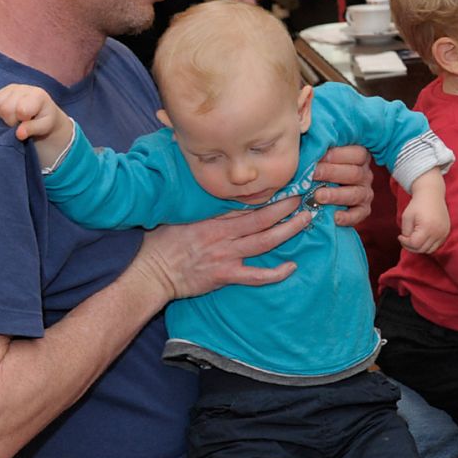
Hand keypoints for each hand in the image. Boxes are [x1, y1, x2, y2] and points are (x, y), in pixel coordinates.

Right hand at [0, 84, 68, 143]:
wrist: (41, 112)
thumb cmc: (44, 120)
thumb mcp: (44, 127)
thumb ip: (32, 129)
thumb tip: (19, 134)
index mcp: (38, 95)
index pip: (21, 110)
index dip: (21, 121)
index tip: (28, 122)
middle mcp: (24, 88)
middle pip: (6, 108)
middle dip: (11, 121)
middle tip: (20, 122)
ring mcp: (11, 88)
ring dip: (2, 116)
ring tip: (14, 118)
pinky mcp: (1, 91)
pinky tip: (6, 113)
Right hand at [132, 197, 307, 300]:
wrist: (151, 274)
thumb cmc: (161, 244)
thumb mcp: (177, 216)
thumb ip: (198, 205)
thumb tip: (208, 188)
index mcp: (211, 218)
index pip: (244, 201)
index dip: (267, 192)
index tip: (284, 182)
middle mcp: (222, 234)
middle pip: (261, 217)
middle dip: (285, 206)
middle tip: (303, 195)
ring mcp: (225, 255)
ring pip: (264, 241)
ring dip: (288, 230)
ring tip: (306, 219)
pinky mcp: (225, 275)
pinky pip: (256, 276)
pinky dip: (276, 273)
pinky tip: (292, 267)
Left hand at [312, 145, 373, 226]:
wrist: (320, 196)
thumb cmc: (319, 170)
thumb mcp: (322, 156)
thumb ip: (319, 149)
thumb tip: (307, 139)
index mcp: (359, 158)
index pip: (357, 153)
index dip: (339, 154)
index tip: (319, 156)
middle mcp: (364, 175)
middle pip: (354, 173)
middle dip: (332, 173)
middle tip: (313, 174)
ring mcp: (365, 193)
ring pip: (356, 193)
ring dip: (336, 195)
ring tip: (318, 196)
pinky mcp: (363, 210)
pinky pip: (360, 214)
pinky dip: (348, 217)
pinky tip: (334, 217)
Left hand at [399, 174, 449, 252]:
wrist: (432, 194)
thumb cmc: (417, 205)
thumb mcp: (406, 217)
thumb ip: (406, 233)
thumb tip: (408, 243)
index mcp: (427, 227)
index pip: (414, 244)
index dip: (405, 243)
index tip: (400, 236)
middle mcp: (438, 232)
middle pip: (422, 249)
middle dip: (411, 246)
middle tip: (405, 239)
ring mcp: (443, 232)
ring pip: (430, 250)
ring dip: (420, 247)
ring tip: (413, 239)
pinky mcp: (446, 232)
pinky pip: (436, 245)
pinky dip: (428, 244)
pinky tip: (422, 237)